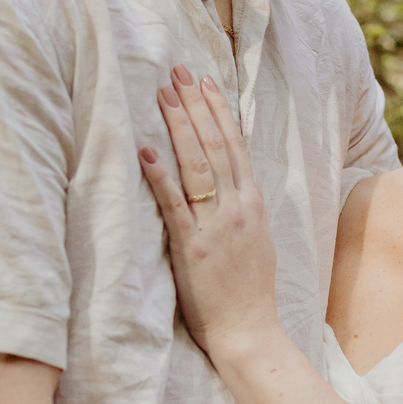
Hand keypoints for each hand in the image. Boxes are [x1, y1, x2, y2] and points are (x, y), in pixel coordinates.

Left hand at [140, 69, 279, 359]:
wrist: (251, 332)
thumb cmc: (249, 292)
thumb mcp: (257, 240)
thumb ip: (244, 208)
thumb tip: (231, 183)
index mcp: (253, 203)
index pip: (234, 145)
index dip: (217, 110)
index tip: (202, 81)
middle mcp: (238, 207)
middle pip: (215, 145)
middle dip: (194, 105)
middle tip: (176, 71)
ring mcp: (217, 226)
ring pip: (197, 165)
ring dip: (179, 126)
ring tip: (162, 94)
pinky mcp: (194, 248)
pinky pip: (175, 205)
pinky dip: (160, 177)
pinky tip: (145, 151)